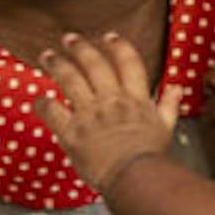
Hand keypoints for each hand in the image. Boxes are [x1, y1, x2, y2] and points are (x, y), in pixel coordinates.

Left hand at [32, 32, 184, 190]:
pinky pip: (52, 111)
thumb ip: (169, 105)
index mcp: (135, 99)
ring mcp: (90, 114)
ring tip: (47, 56)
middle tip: (69, 39)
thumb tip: (177, 88)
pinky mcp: (72, 132)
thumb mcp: (166, 128)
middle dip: (80, 48)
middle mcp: (111, 101)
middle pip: (94, 64)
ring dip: (57, 64)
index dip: (118, 46)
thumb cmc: (150, 157)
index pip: (128, 62)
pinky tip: (38, 101)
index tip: (109, 36)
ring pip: (69, 79)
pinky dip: (43, 105)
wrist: (136, 178)